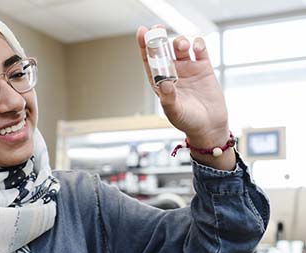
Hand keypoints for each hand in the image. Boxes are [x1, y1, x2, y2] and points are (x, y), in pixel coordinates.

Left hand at [136, 25, 227, 142]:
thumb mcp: (174, 112)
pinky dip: (198, 44)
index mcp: (160, 82)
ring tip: (181, 46)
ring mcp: (188, 69)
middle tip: (158, 28)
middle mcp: (173, 73)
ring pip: (180, 48)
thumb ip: (168, 98)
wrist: (209, 126)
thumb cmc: (188, 121)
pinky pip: (200, 50)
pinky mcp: (204, 68)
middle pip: (164, 50)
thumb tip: (164, 83)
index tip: (141, 32)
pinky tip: (196, 46)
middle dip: (159, 38)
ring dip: (179, 42)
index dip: (144, 46)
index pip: (149, 61)